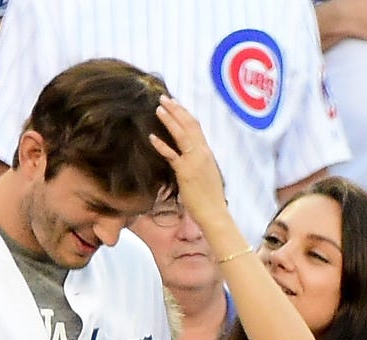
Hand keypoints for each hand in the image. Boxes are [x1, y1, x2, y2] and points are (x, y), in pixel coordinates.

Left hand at [150, 97, 228, 232]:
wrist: (215, 214)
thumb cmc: (210, 200)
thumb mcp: (207, 176)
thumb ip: (199, 164)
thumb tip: (190, 159)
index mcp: (207, 153)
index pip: (196, 127)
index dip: (185, 113)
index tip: (176, 104)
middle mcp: (202, 153)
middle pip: (189, 124)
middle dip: (176, 110)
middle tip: (164, 98)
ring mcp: (194, 162)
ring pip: (181, 134)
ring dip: (169, 119)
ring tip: (158, 109)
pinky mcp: (186, 173)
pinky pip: (172, 155)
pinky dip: (162, 145)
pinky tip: (151, 137)